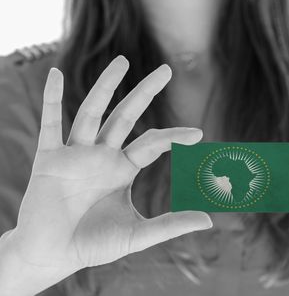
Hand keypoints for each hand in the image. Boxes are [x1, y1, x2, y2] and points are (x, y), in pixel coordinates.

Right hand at [1, 56, 211, 293]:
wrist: (52, 256)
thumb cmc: (92, 245)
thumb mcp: (136, 234)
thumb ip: (170, 225)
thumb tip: (209, 221)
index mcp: (122, 169)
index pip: (152, 143)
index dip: (174, 136)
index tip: (199, 134)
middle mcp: (102, 155)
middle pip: (126, 116)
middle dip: (145, 93)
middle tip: (167, 70)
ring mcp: (75, 154)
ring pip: (92, 112)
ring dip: (106, 87)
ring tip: (123, 61)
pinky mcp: (49, 159)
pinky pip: (49, 124)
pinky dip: (51, 99)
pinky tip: (55, 74)